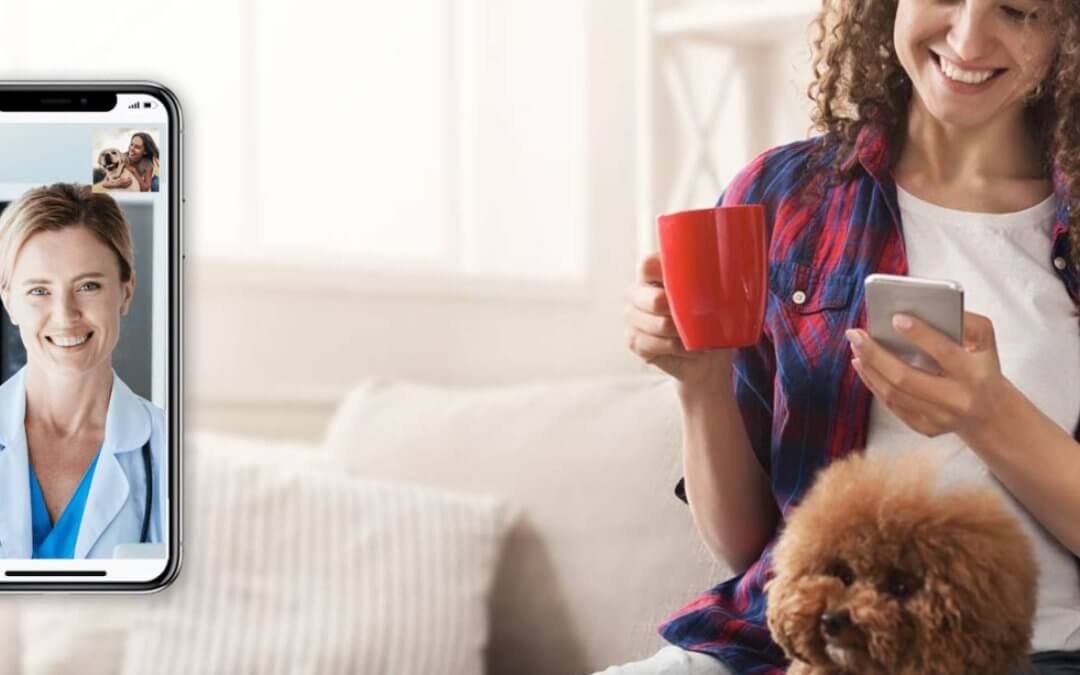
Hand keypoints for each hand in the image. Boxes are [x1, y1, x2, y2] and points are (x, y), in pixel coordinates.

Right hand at [624, 253, 733, 387]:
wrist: (706, 360)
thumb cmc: (709, 322)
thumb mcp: (715, 296)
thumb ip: (709, 278)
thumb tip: (725, 267)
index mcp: (652, 275)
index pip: (648, 265)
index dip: (665, 272)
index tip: (688, 283)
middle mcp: (636, 294)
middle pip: (653, 299)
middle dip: (679, 311)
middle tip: (698, 318)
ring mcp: (632, 318)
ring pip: (657, 324)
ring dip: (682, 334)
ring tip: (697, 336)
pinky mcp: (634, 341)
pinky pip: (654, 344)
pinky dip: (676, 348)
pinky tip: (686, 348)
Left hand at [845, 311, 1011, 443]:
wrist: (991, 414)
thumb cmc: (982, 368)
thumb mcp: (986, 341)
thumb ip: (967, 322)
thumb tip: (930, 309)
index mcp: (974, 374)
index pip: (943, 352)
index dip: (919, 334)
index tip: (895, 318)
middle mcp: (956, 399)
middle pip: (905, 377)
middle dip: (875, 353)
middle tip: (855, 333)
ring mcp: (939, 417)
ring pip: (893, 392)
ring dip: (869, 367)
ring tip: (856, 346)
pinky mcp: (925, 428)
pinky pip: (892, 404)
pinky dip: (873, 383)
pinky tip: (863, 365)